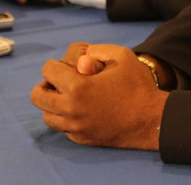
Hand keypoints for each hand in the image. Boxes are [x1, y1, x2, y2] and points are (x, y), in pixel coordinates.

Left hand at [31, 43, 167, 149]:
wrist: (152, 119)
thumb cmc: (138, 85)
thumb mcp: (122, 55)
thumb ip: (97, 50)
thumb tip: (81, 57)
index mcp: (78, 87)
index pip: (48, 71)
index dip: (54, 64)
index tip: (63, 65)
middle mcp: (72, 109)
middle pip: (39, 97)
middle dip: (45, 85)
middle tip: (57, 82)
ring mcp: (76, 127)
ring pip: (48, 117)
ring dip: (52, 104)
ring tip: (65, 97)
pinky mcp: (83, 139)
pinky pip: (63, 130)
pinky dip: (65, 119)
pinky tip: (78, 111)